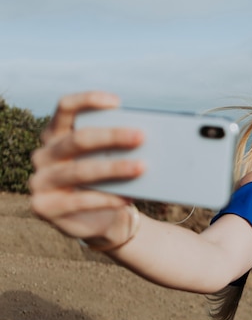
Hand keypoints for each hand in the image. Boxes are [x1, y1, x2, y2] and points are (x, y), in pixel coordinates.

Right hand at [29, 91, 144, 245]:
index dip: (89, 100)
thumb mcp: (110, 159)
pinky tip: (128, 197)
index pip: (66, 107)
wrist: (101, 219)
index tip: (118, 102)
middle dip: (112, 136)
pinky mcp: (44, 207)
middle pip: (78, 139)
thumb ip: (119, 146)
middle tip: (141, 136)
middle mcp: (44, 154)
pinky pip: (79, 200)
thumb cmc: (108, 180)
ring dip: (114, 168)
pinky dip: (107, 198)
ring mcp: (40, 181)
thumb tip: (144, 136)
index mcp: (57, 134)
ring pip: (80, 170)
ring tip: (142, 167)